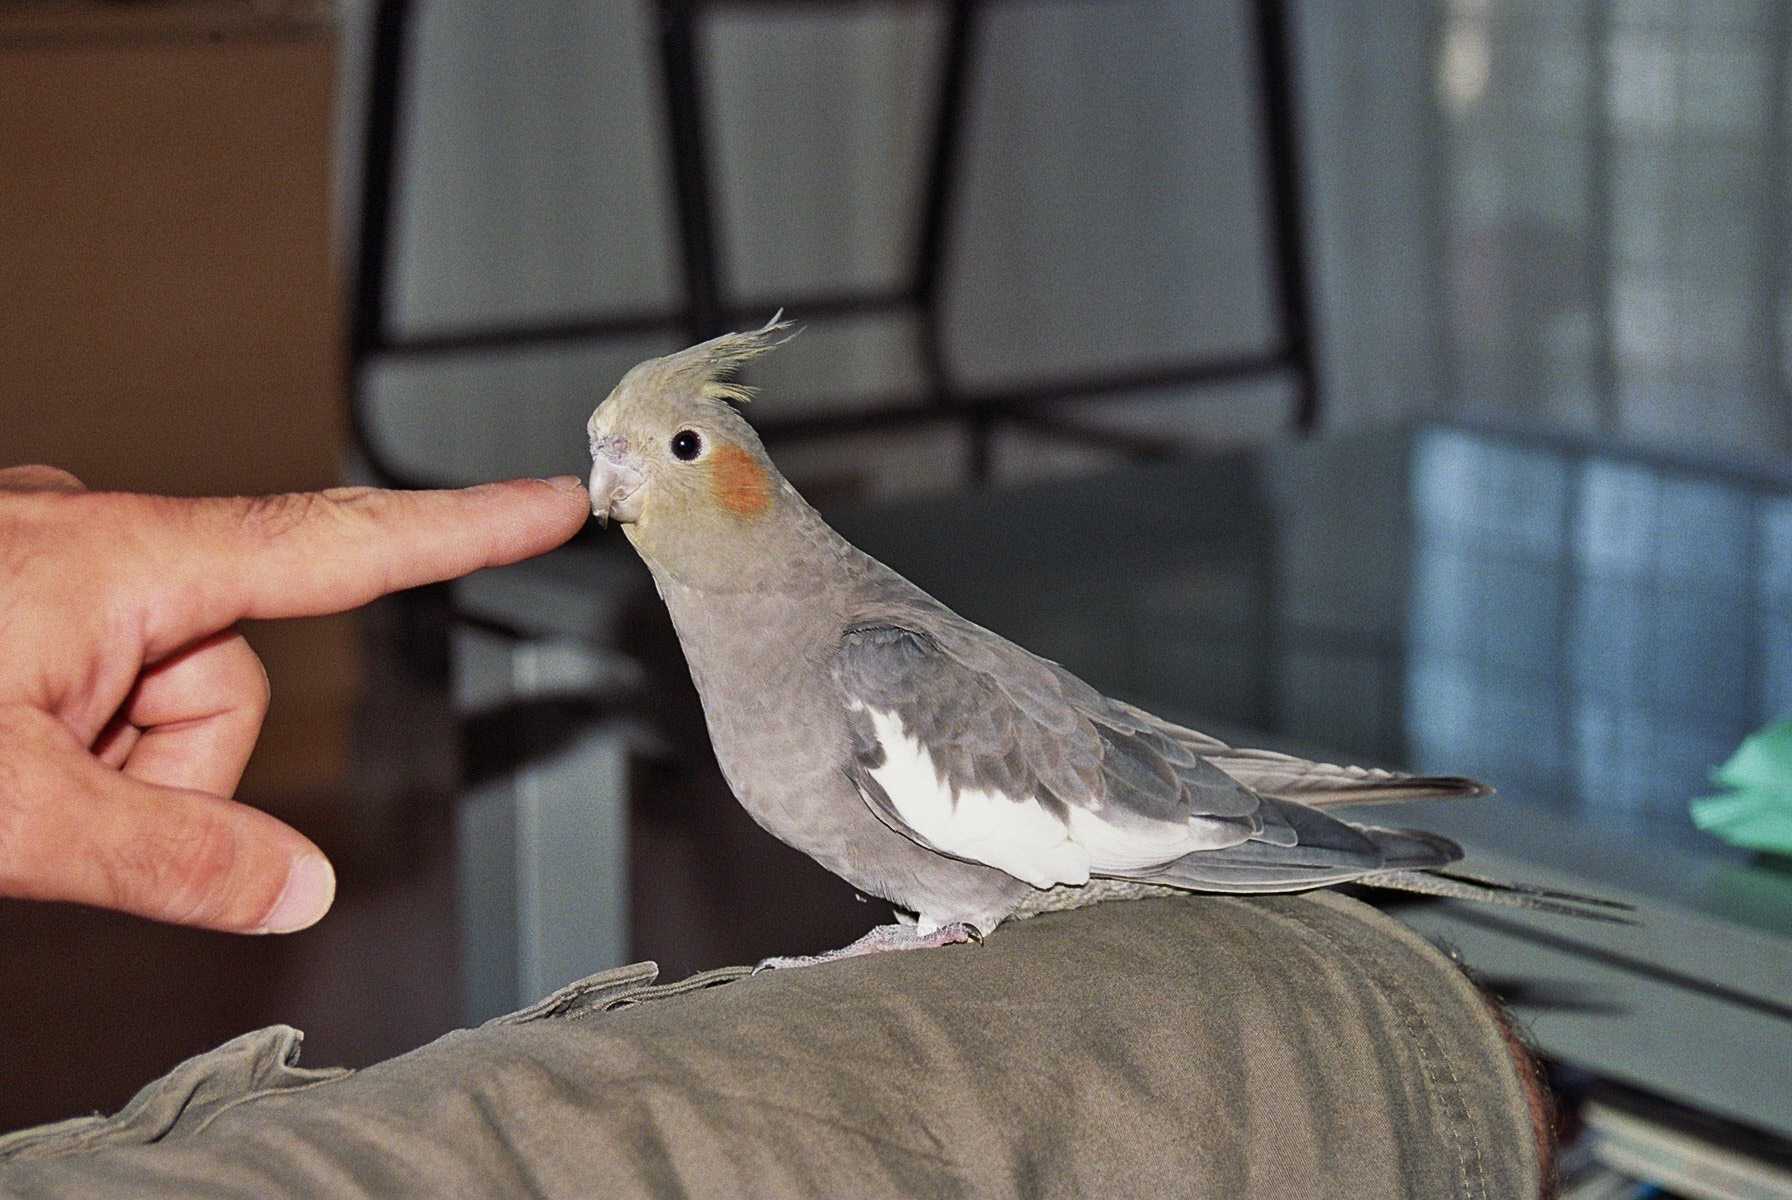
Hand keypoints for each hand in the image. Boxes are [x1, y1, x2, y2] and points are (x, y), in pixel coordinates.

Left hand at [0, 466, 589, 933]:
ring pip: (164, 690)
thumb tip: (300, 892)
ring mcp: (51, 560)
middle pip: (232, 677)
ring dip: (116, 760)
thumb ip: (169, 858)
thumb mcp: (15, 810)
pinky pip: (100, 671)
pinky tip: (0, 748)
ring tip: (17, 780)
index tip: (553, 502)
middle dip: (175, 767)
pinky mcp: (17, 589)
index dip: (464, 528)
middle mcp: (97, 537)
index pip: (340, 544)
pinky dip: (70, 732)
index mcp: (123, 559)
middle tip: (66, 812)